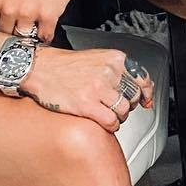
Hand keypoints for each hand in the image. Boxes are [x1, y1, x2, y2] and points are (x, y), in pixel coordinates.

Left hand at [0, 0, 82, 42]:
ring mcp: (30, 14)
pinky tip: (46, 34)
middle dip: (13, 33)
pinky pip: (45, 36)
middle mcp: (11, 9)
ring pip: (25, 37)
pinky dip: (46, 37)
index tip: (4, 29)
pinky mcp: (49, 16)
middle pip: (6, 33)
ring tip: (34, 34)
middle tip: (19, 33)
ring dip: (30, 36)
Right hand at [19, 46, 155, 132]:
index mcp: (115, 59)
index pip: (143, 79)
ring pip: (124, 111)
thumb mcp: (97, 59)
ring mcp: (98, 88)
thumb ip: (118, 71)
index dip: (147, 93)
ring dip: (118, 117)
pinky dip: (110, 126)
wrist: (38, 68)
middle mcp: (110, 72)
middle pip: (134, 97)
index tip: (146, 101)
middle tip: (116, 107)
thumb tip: (140, 89)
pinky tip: (103, 123)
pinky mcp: (86, 104)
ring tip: (107, 115)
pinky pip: (111, 122)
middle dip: (128, 106)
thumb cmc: (64, 65)